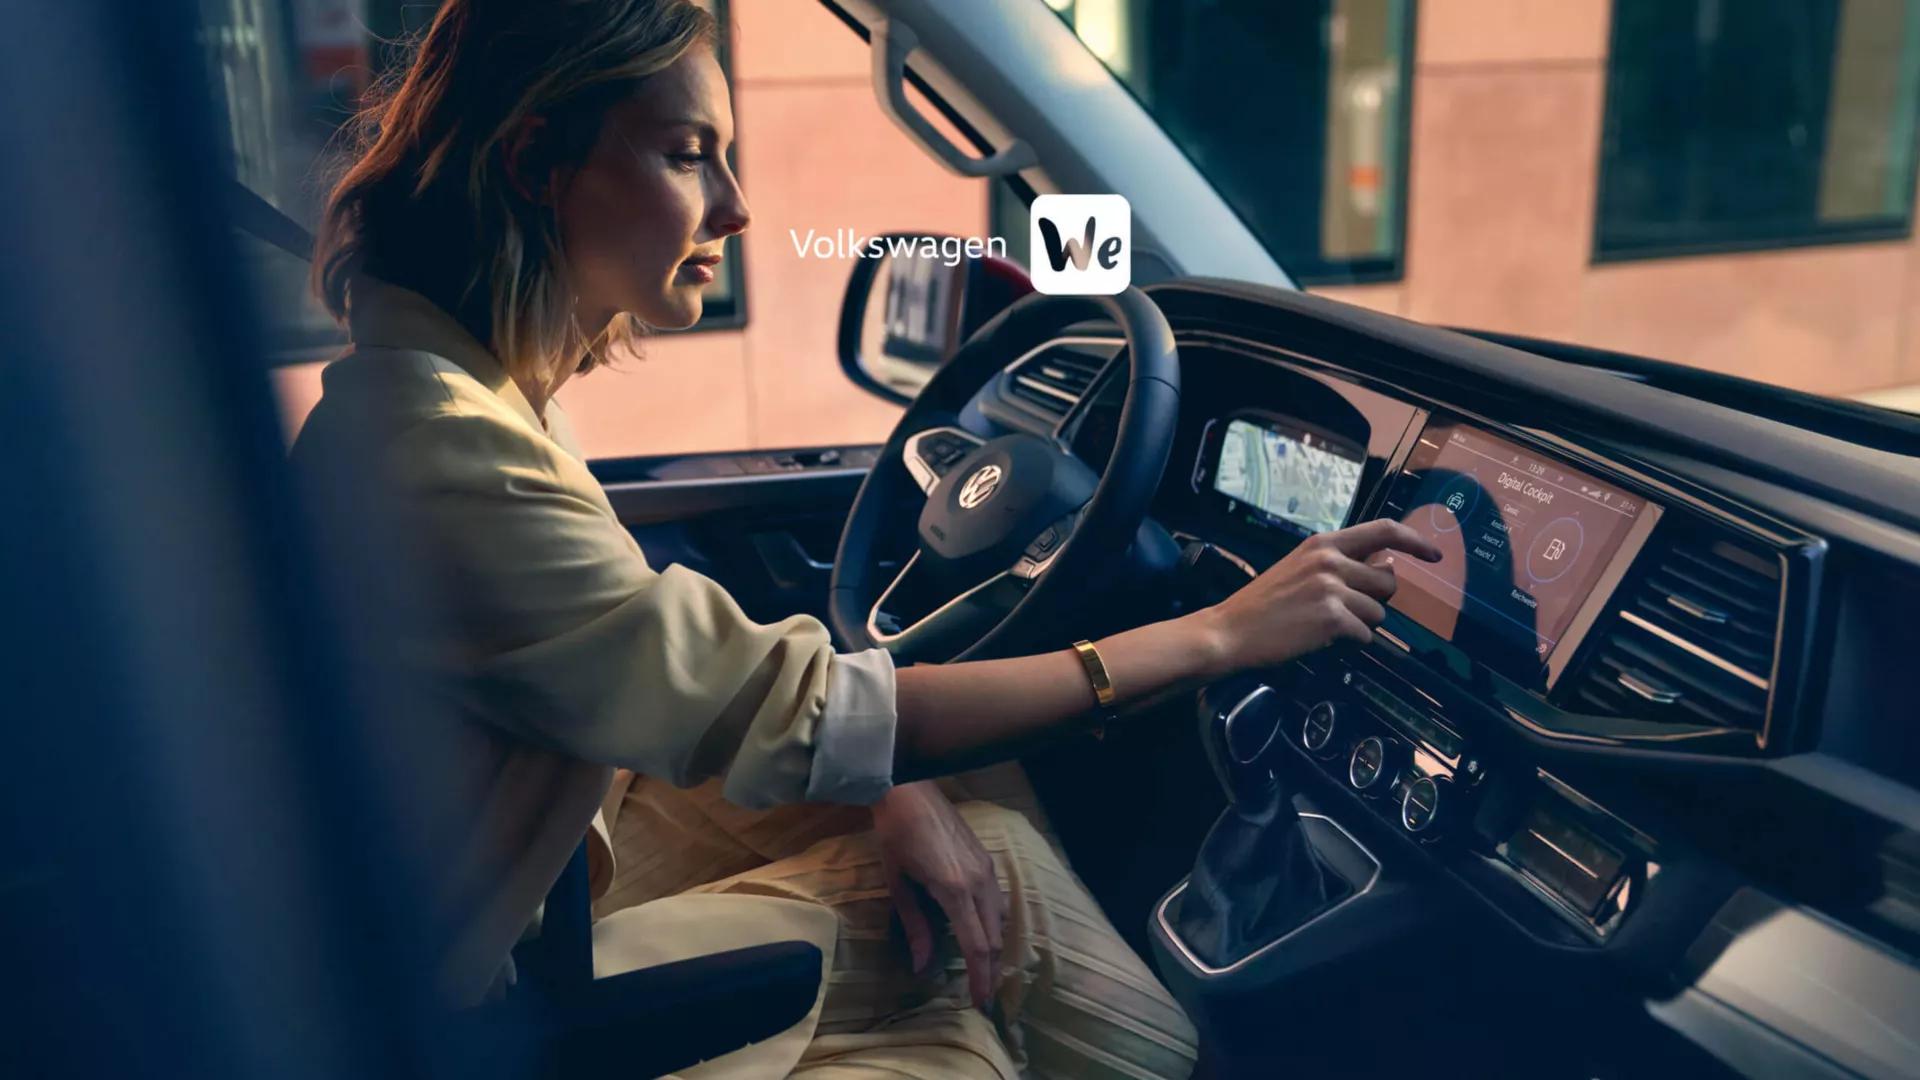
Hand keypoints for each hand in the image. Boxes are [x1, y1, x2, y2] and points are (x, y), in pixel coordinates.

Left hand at [870, 781, 1007, 1008]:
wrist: (908, 789)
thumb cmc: (894, 834)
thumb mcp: (898, 883)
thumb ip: (915, 926)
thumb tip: (921, 966)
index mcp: (954, 889)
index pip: (976, 945)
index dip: (980, 977)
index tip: (979, 1002)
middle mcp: (979, 880)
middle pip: (994, 937)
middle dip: (991, 969)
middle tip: (983, 995)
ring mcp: (987, 867)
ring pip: (1001, 919)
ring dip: (994, 947)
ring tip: (983, 969)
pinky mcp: (987, 858)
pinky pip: (998, 900)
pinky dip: (994, 923)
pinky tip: (982, 932)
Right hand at [1200, 518, 1441, 670]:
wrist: (1231, 630)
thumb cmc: (1263, 603)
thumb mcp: (1300, 568)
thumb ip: (1341, 563)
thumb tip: (1387, 563)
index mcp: (1323, 543)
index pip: (1384, 530)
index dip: (1415, 541)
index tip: (1435, 554)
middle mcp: (1331, 560)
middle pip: (1388, 581)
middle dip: (1375, 600)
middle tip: (1345, 609)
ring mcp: (1332, 589)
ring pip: (1378, 613)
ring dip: (1360, 624)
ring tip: (1324, 625)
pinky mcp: (1333, 619)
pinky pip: (1365, 636)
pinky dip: (1348, 643)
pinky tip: (1319, 639)